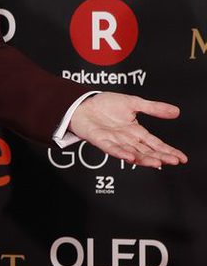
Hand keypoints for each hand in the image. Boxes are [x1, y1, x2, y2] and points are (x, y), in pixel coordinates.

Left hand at [67, 93, 186, 167]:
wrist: (83, 103)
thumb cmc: (105, 105)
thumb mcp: (134, 103)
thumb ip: (154, 108)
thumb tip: (176, 111)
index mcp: (135, 131)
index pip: (155, 144)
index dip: (168, 151)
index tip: (181, 158)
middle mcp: (126, 139)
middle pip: (146, 151)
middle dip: (160, 157)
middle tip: (173, 162)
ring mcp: (113, 141)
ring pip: (131, 152)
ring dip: (144, 158)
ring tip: (157, 163)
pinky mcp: (99, 140)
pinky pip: (111, 148)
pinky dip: (120, 153)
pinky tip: (130, 157)